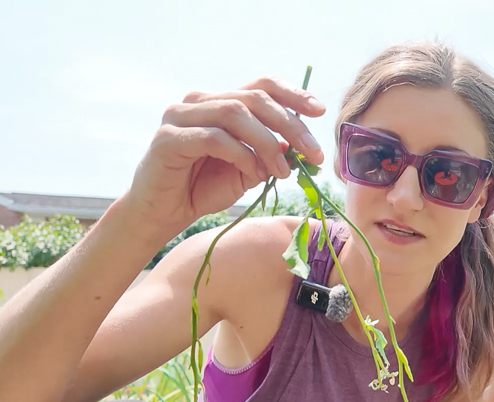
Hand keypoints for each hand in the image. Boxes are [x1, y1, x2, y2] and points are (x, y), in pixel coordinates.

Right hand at [124, 76, 325, 234]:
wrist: (163, 213)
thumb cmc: (203, 189)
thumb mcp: (248, 169)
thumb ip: (270, 152)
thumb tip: (300, 142)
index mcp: (220, 102)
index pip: (261, 86)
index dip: (293, 94)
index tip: (320, 111)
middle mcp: (200, 101)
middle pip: (254, 98)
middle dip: (290, 125)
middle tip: (313, 154)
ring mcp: (180, 116)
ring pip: (235, 114)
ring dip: (267, 143)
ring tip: (282, 171)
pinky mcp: (168, 138)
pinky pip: (214, 138)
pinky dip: (241, 155)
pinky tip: (254, 174)